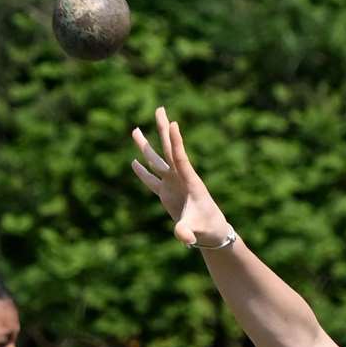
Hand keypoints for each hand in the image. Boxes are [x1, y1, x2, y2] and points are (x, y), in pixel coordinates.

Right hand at [130, 107, 230, 247]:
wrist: (211, 233)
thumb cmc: (208, 229)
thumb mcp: (197, 230)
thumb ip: (187, 232)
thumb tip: (182, 237)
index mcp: (190, 182)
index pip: (180, 158)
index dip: (176, 141)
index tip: (172, 123)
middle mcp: (181, 178)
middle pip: (169, 149)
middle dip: (163, 130)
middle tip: (160, 108)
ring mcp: (173, 185)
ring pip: (157, 161)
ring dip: (146, 146)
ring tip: (135, 129)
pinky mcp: (166, 194)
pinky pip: (151, 180)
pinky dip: (142, 172)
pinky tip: (134, 162)